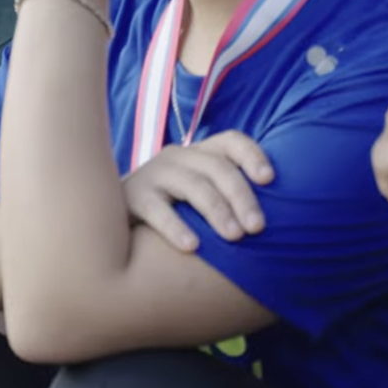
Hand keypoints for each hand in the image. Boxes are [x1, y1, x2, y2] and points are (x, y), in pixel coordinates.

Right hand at [123, 131, 272, 251]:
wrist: (111, 218)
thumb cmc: (173, 213)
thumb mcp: (199, 195)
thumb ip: (228, 196)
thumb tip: (276, 218)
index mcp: (200, 153)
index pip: (231, 141)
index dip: (253, 155)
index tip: (270, 180)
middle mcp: (178, 157)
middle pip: (217, 167)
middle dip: (242, 197)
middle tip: (257, 228)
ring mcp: (154, 174)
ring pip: (193, 185)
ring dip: (217, 211)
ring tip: (235, 237)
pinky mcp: (132, 196)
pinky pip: (157, 210)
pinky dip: (176, 227)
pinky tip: (192, 247)